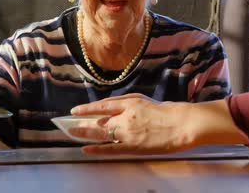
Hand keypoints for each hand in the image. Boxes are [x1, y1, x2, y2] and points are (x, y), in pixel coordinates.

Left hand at [69, 93, 194, 154]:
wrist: (181, 124)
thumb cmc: (164, 111)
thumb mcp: (142, 99)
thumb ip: (124, 102)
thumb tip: (106, 106)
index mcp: (129, 104)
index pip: (102, 106)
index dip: (87, 109)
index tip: (75, 111)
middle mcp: (125, 118)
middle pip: (98, 121)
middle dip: (82, 123)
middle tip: (67, 126)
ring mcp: (128, 133)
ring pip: (102, 134)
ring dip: (85, 134)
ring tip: (73, 135)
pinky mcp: (133, 147)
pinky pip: (111, 149)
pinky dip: (97, 149)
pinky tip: (86, 148)